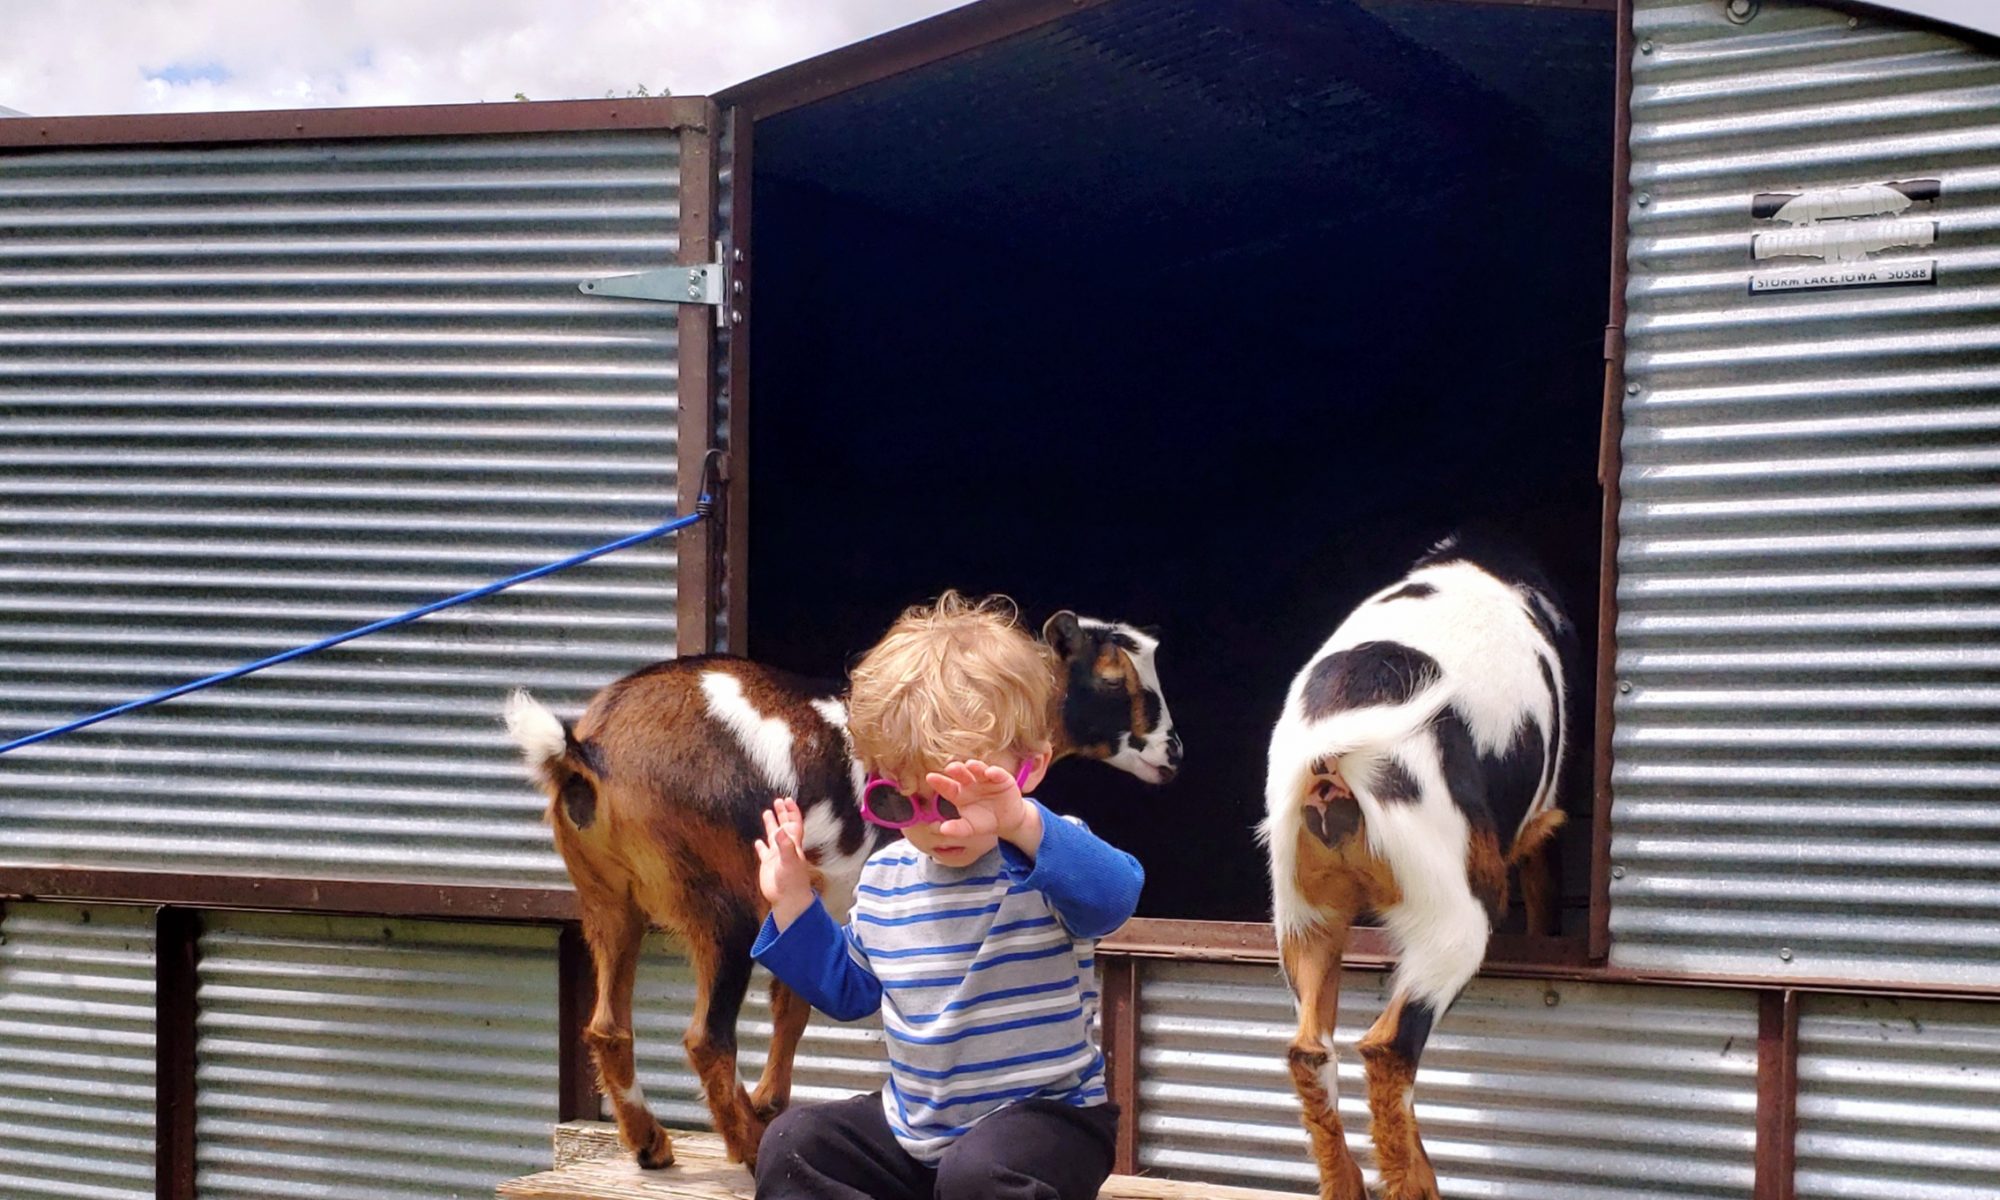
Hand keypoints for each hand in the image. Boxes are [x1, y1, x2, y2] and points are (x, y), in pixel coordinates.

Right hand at [755, 797, 815, 926]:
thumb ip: (785, 846)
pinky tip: (758, 842)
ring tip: (767, 813)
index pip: (793, 824)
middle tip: (777, 801)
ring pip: (773, 837)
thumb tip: (780, 830)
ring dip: (771, 825)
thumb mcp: (789, 861)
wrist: (788, 899)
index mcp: (793, 845)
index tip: (787, 800)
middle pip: (784, 826)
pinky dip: (761, 846)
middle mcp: (785, 848)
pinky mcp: (768, 866)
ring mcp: (777, 856)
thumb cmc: (792, 882)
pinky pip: (764, 853)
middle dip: (781, 814)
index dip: (791, 812)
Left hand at [927, 759, 1038, 847]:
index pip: (947, 787)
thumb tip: (943, 830)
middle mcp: (970, 783)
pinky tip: (990, 772)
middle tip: (950, 768)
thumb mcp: (969, 827)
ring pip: (979, 770)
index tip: (930, 777)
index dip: (939, 782)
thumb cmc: (983, 821)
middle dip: (956, 770)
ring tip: (970, 765)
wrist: (1007, 821)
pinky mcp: (1002, 779)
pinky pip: (998, 774)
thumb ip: (957, 828)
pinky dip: (994, 772)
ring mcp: (986, 779)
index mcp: (959, 793)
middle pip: (962, 774)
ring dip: (975, 766)